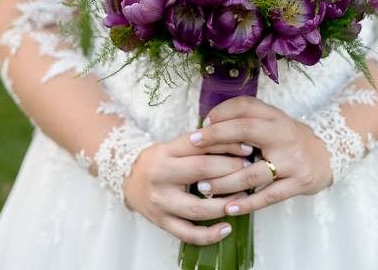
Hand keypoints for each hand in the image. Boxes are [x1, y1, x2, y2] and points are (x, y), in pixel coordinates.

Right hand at [123, 131, 251, 244]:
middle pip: (201, 171)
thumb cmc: (159, 160)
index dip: (227, 145)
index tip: (247, 148)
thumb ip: (200, 145)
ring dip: (224, 204)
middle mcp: (161, 175)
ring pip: (197, 207)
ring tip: (243, 198)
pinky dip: (208, 235)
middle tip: (250, 170)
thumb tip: (237, 143)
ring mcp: (160, 201)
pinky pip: (187, 234)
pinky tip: (226, 228)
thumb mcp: (174, 145)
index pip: (200, 145)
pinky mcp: (161, 222)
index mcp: (166, 151)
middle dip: (230, 171)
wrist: (128, 179)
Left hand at [187, 96, 332, 216]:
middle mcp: (283, 134)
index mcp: (275, 116)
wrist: (325, 156)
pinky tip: (228, 208)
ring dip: (225, 181)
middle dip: (216, 139)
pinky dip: (247, 203)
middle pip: (246, 130)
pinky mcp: (298, 183)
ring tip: (203, 188)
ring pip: (252, 172)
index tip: (200, 128)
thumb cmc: (288, 139)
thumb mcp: (272, 121)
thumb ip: (246, 118)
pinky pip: (268, 196)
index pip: (245, 107)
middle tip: (193, 148)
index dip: (220, 114)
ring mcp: (291, 160)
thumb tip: (209, 122)